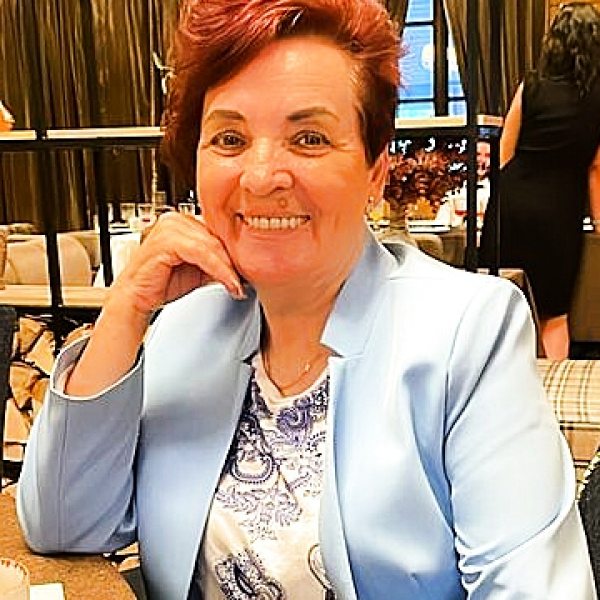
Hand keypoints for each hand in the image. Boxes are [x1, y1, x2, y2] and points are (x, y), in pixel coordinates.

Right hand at [109, 212, 244, 319]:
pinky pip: (202, 253)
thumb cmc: (162, 282)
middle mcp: (177, 219)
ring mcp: (170, 227)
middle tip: (249, 280)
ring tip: (238, 285)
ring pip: (212, 246)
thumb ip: (220, 262)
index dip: (236, 252)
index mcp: (184, 221)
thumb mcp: (201, 270)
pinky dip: (219, 269)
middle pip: (217, 237)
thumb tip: (247, 265)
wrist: (137, 298)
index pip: (219, 232)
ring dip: (229, 268)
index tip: (252, 270)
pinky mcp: (167, 240)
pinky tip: (228, 282)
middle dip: (235, 261)